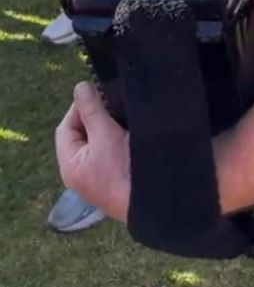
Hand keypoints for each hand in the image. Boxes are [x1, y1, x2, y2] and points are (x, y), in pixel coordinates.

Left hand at [56, 81, 129, 222]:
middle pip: (82, 134)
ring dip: (109, 125)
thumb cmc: (122, 169)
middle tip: (112, 101)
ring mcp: (100, 176)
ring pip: (99, 141)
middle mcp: (82, 172)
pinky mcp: (118, 176)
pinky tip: (132, 128)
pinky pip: (113, 150)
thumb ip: (92, 109)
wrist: (153, 199)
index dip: (79, 107)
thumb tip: (80, 86)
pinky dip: (119, 137)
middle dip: (95, 115)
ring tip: (123, 112)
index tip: (98, 92)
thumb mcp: (105, 134)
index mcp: (70, 164)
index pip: (67, 127)